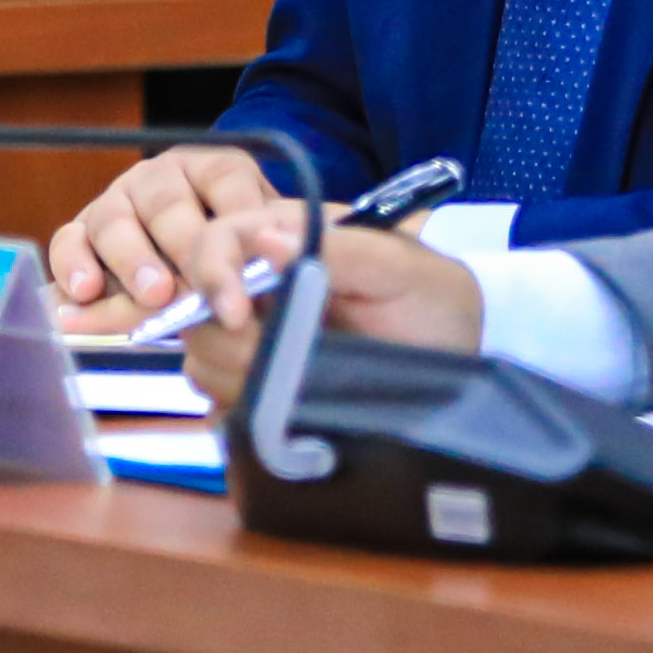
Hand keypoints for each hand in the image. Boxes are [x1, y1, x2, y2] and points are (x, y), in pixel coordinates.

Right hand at [42, 144, 303, 332]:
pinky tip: (87, 293)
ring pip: (115, 220)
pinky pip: (67, 242)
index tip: (264, 253)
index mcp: (213, 169)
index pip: (227, 179)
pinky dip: (74, 266)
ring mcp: (115, 204)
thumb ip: (282, 247)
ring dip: (134, 260)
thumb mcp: (267, 250)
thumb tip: (307, 240)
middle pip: (168, 202)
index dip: (243, 216)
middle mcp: (161, 178)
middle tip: (204, 284)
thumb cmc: (239, 266)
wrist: (191, 288)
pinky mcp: (79, 235)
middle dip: (187, 246)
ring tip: (156, 296)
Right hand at [177, 214, 483, 411]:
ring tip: (296, 391)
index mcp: (290, 238)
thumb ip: (342, 250)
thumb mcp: (404, 271)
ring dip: (237, 379)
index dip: (214, 275)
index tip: (239, 317)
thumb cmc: (436, 307)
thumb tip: (266, 240)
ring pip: (202, 356)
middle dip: (227, 339)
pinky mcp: (260, 385)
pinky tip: (285, 414)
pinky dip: (243, 411)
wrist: (455, 373)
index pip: (218, 240)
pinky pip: (219, 401)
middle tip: (275, 366)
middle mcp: (263, 284)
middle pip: (197, 303)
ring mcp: (258, 337)